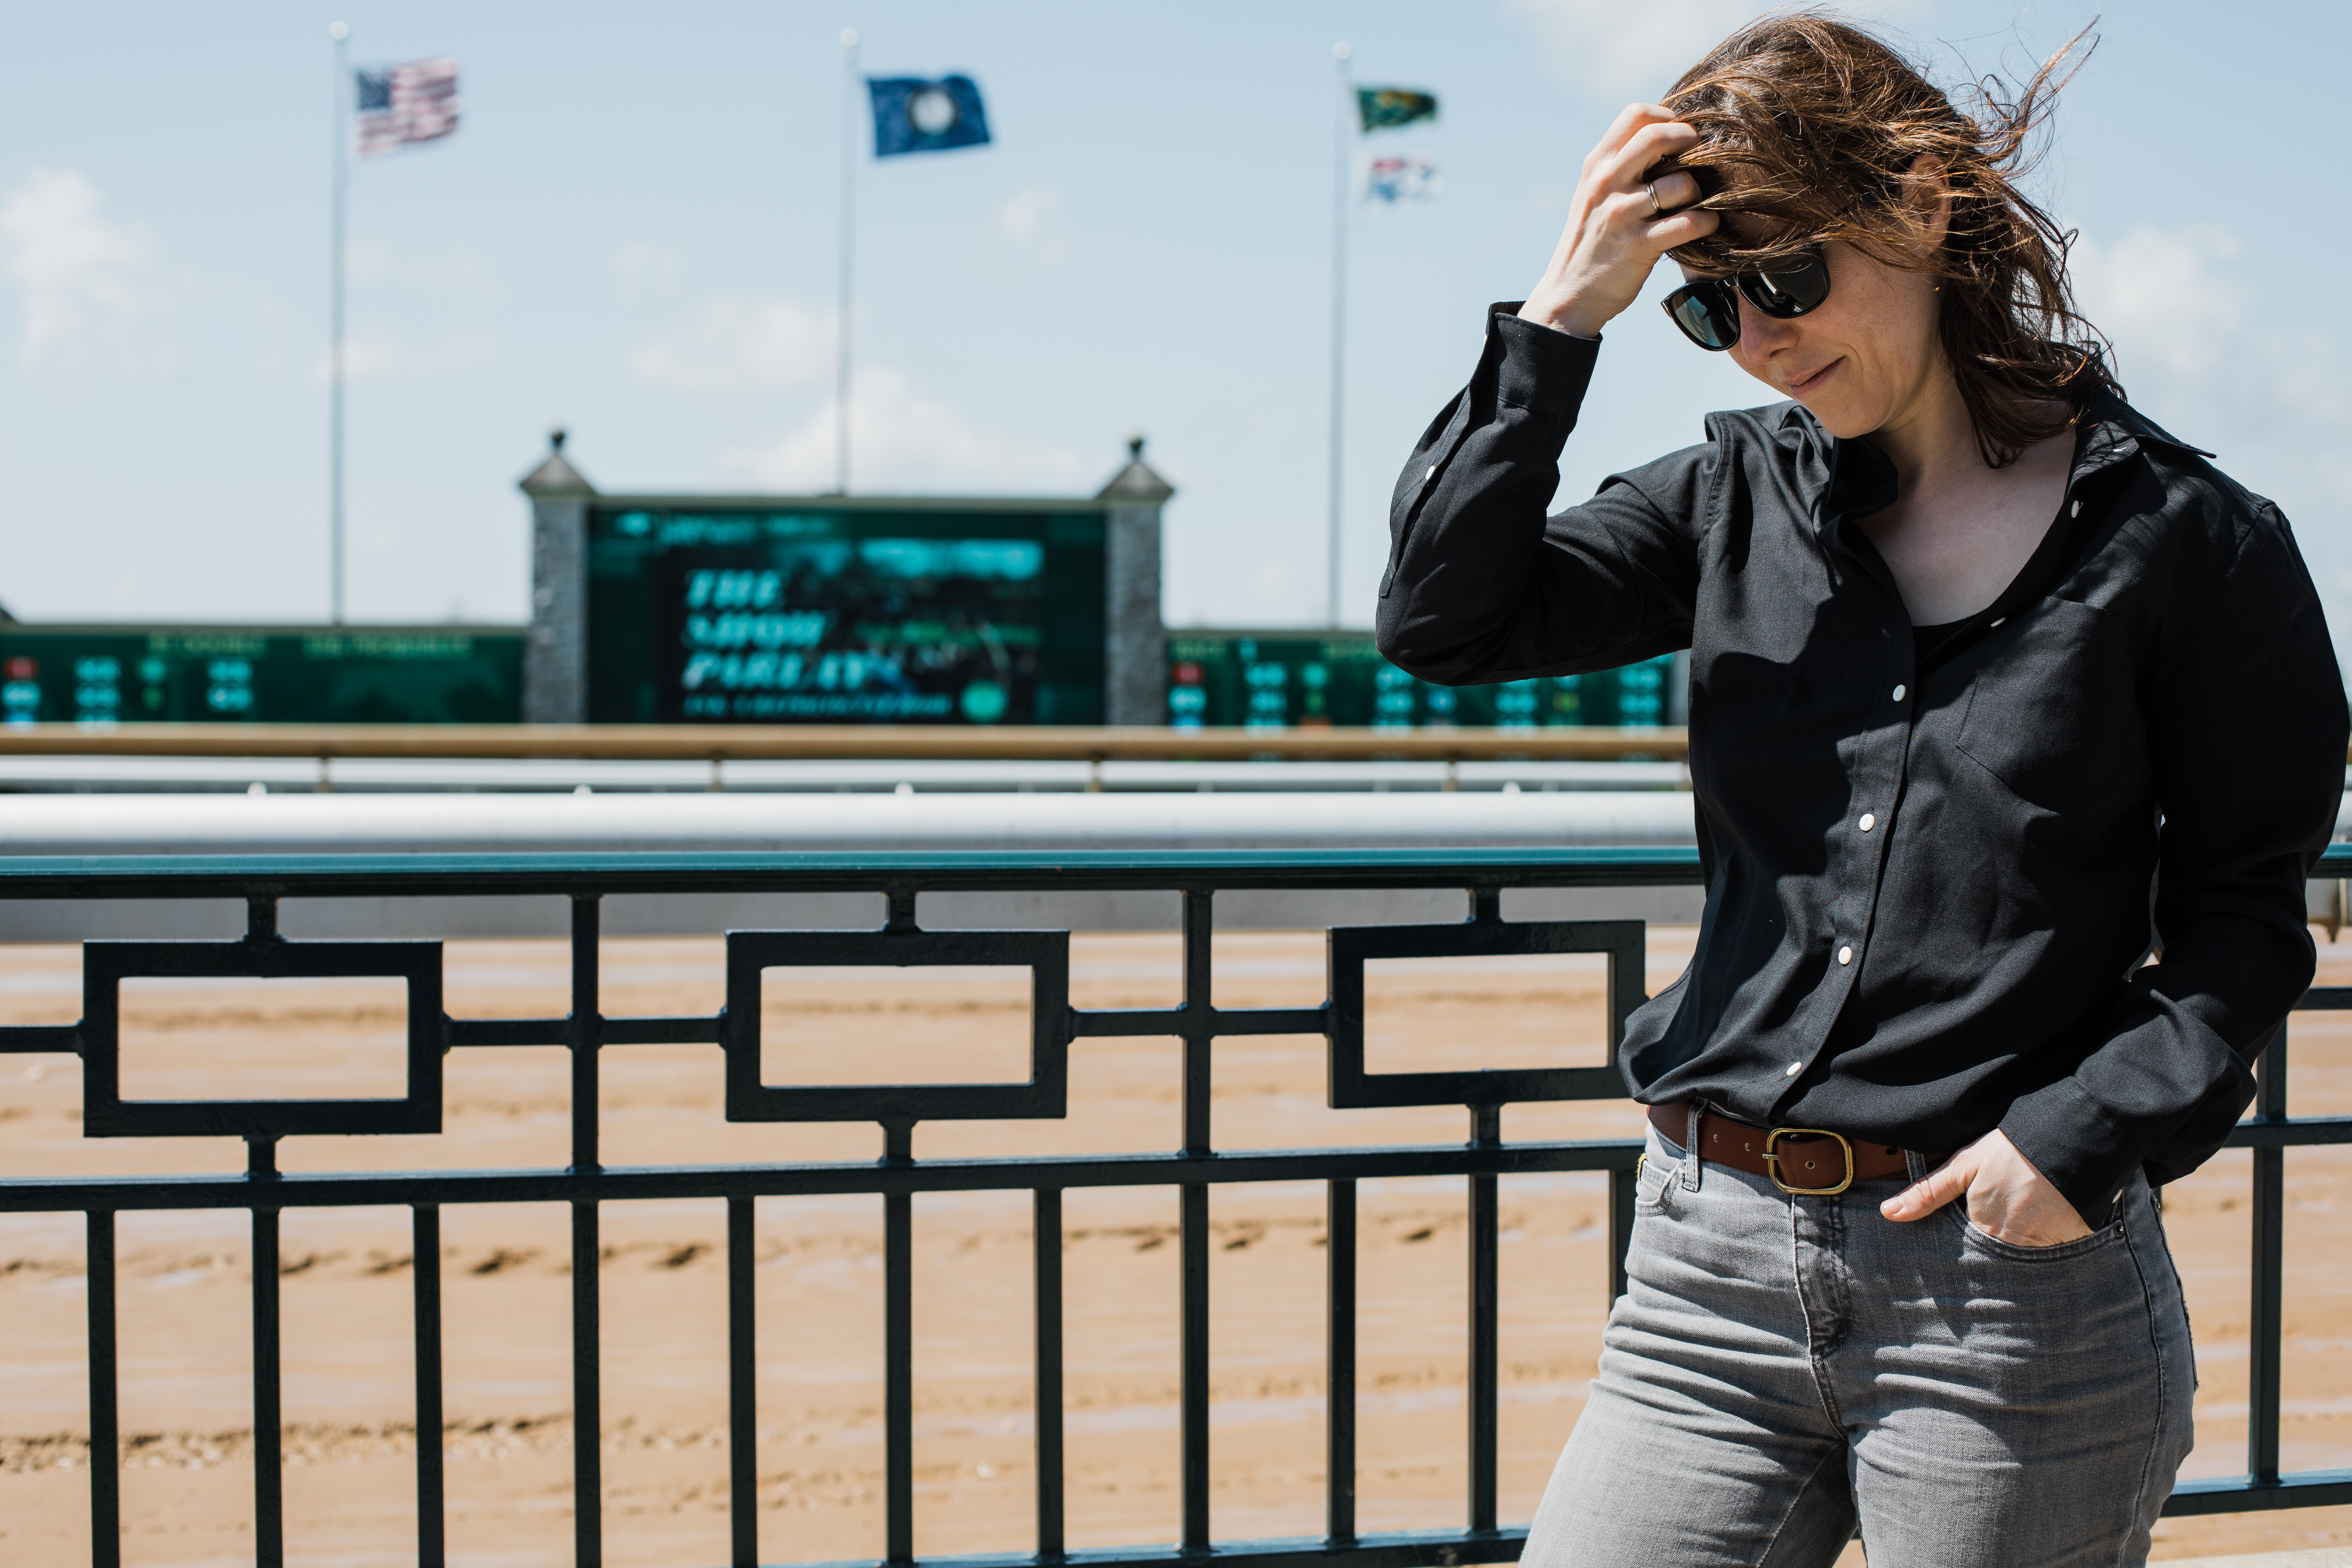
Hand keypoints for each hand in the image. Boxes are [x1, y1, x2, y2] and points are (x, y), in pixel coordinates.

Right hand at [1519, 104, 1719, 339]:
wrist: (1570, 296)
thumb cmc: (1590, 242)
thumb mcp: (1593, 194)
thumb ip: (1619, 164)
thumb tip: (1665, 137)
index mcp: (1597, 165)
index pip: (1635, 114)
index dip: (1668, 117)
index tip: (1679, 136)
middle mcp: (1606, 184)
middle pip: (1657, 135)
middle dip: (1689, 141)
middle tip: (1700, 157)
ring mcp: (1621, 214)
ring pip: (1680, 183)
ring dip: (1700, 191)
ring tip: (1696, 203)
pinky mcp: (1638, 246)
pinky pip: (1689, 223)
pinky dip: (1707, 222)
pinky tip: (1705, 226)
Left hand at [1879, 1129, 2092, 1246]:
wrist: (2073, 1137)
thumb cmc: (2014, 1149)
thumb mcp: (1965, 1164)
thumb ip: (1928, 1193)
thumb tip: (1889, 1214)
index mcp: (1983, 1229)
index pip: (1964, 1252)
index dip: (1962, 1244)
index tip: (1960, 1238)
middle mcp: (2013, 1246)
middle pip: (1994, 1257)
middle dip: (1988, 1251)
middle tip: (1996, 1222)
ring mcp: (2046, 1247)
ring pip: (2022, 1257)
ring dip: (2017, 1246)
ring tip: (2020, 1221)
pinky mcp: (2073, 1242)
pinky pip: (2054, 1252)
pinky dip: (2047, 1243)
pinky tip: (2046, 1222)